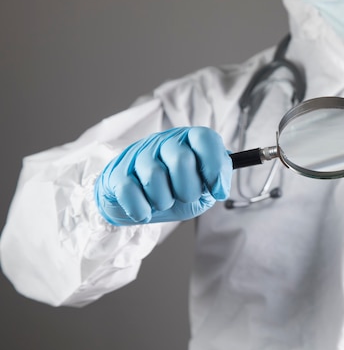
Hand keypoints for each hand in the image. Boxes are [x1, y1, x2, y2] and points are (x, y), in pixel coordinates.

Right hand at [95, 127, 231, 225]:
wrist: (139, 203)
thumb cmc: (174, 191)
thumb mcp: (202, 186)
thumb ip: (216, 179)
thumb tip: (220, 183)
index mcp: (189, 140)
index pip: (205, 139)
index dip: (215, 167)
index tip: (217, 191)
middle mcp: (164, 142)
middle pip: (181, 159)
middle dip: (188, 189)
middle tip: (185, 197)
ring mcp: (138, 155)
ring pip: (154, 176)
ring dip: (164, 201)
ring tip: (164, 202)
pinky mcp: (117, 173)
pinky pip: (129, 191)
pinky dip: (141, 209)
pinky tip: (145, 210)